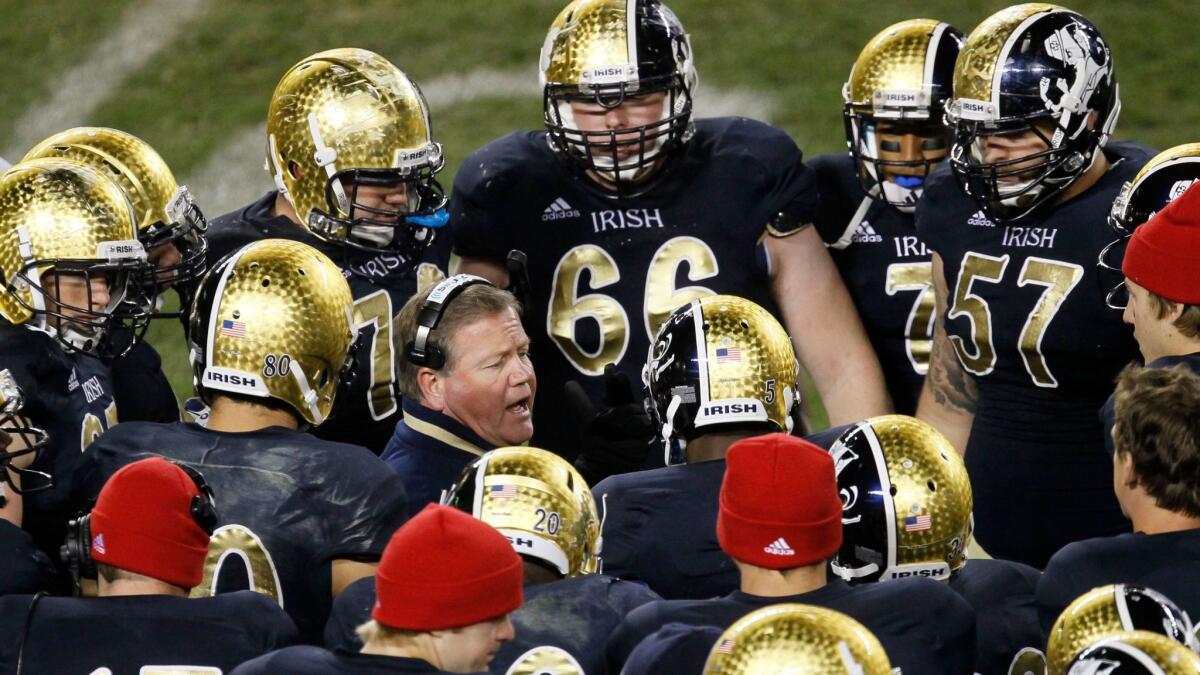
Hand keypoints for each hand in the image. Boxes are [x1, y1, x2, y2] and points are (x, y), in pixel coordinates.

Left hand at [567, 364, 654, 485]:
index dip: (613, 379)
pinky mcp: (648, 436)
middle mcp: (630, 412)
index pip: (616, 389)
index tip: (610, 368)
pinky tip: (627, 434)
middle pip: (627, 395)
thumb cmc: (596, 443)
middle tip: (616, 375)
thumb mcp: (587, 421)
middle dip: (621, 385)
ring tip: (613, 429)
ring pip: (632, 410)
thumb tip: (569, 384)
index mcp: (616, 406)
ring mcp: (641, 423)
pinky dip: (632, 428)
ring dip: (620, 417)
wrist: (603, 466)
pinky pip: (641, 424)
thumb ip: (581, 403)